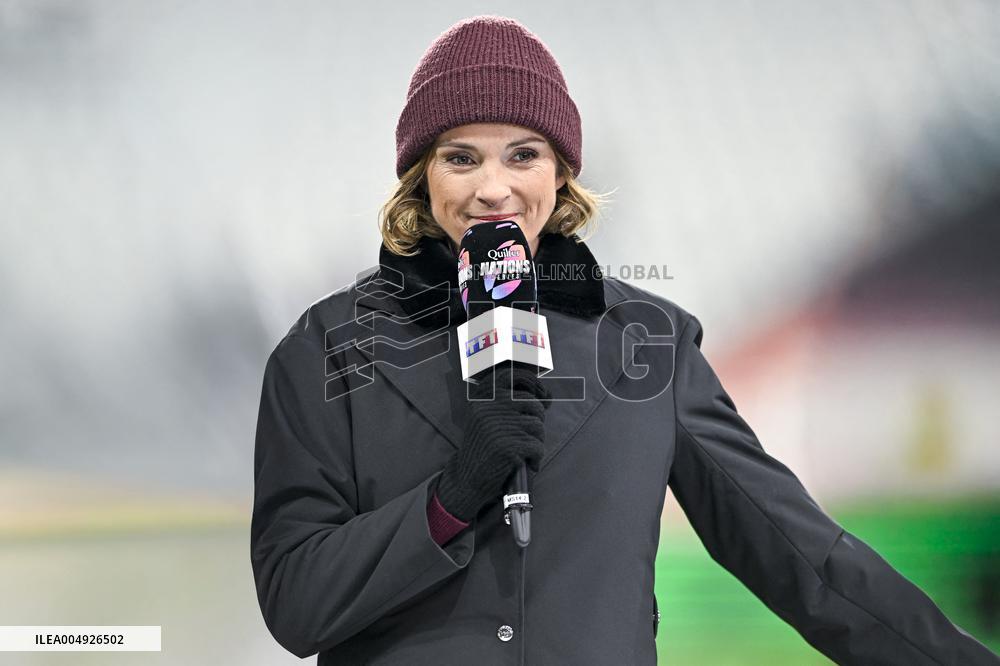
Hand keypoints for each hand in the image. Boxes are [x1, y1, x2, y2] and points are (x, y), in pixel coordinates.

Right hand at [435, 364, 550, 521]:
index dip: (532, 383)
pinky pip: (538, 447)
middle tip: (526, 436)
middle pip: (532, 403)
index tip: (541, 396)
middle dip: (536, 420)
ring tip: (523, 451)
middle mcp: (489, 410)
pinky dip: (536, 458)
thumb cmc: (484, 449)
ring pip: (538, 426)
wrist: (467, 480)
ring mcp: (499, 428)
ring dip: (536, 441)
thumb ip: (509, 404)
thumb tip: (546, 395)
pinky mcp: (509, 448)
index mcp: (483, 400)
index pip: (513, 376)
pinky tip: (524, 464)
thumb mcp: (487, 419)